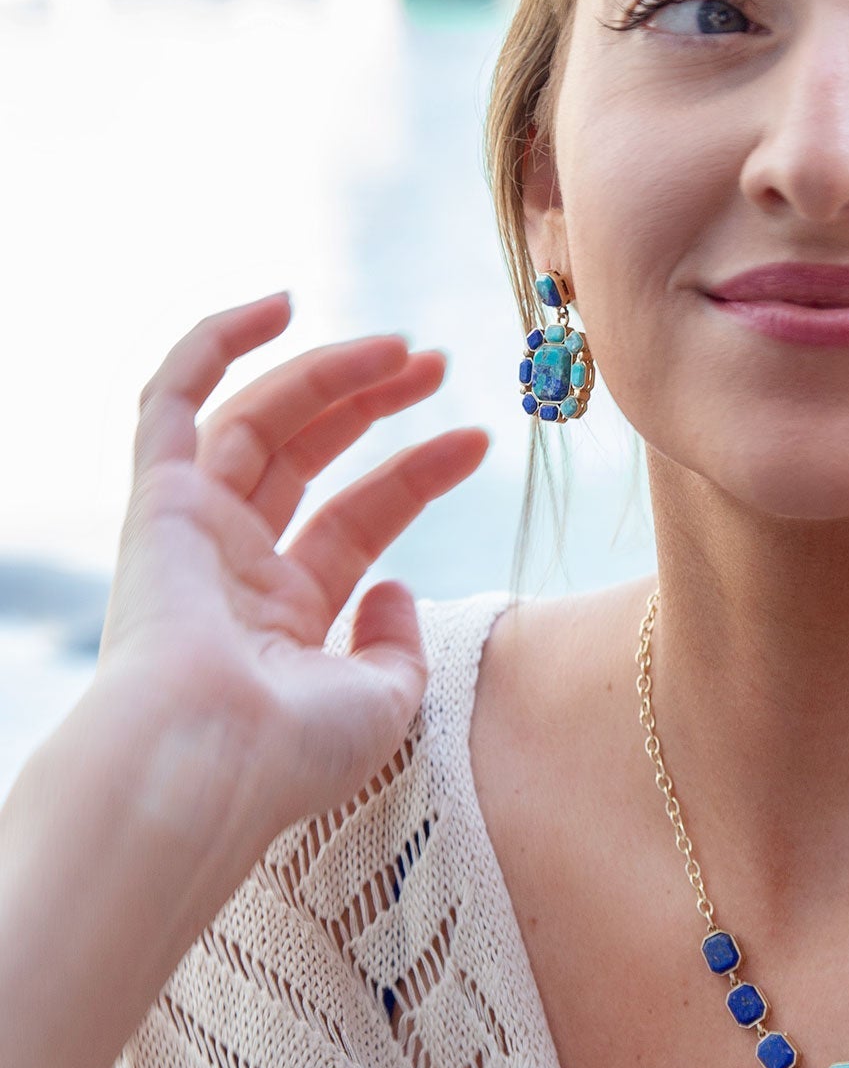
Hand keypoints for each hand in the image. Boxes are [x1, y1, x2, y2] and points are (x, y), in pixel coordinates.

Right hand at [94, 288, 489, 863]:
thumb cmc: (294, 751)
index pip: (357, 519)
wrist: (207, 764)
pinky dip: (215, 344)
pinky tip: (279, 304)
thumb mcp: (385, 704)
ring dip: (327, 373)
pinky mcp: (153, 502)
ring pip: (258, 422)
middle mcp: (233, 570)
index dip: (418, 472)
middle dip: (373, 404)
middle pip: (307, 458)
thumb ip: (397, 644)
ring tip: (402, 347)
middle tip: (437, 363)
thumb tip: (396, 586)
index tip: (477, 438)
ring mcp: (190, 533)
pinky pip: (172, 402)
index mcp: (283, 618)